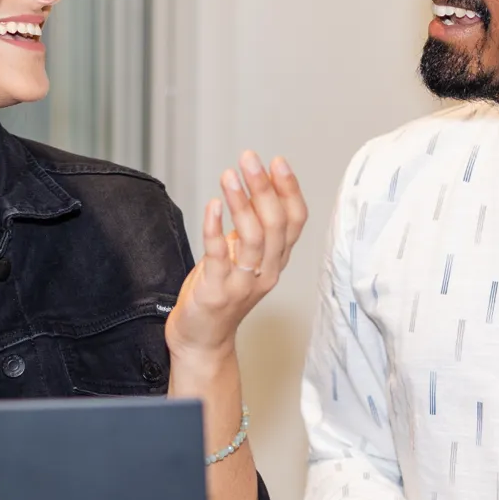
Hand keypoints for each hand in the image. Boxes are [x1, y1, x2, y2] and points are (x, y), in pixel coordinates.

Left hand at [166, 151, 307, 358]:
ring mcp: (243, 284)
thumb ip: (255, 227)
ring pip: (252, 237)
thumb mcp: (245, 257)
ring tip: (229, 176)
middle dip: (264, 187)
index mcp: (276, 260)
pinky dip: (215, 228)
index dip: (289, 190)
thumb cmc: (221, 294)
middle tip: (249, 159)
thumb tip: (258, 183)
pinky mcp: (216, 291)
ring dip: (241, 202)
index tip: (277, 162)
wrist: (202, 340)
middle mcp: (266, 272)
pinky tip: (212, 207)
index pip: (295, 221)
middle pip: (275, 224)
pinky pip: (218, 255)